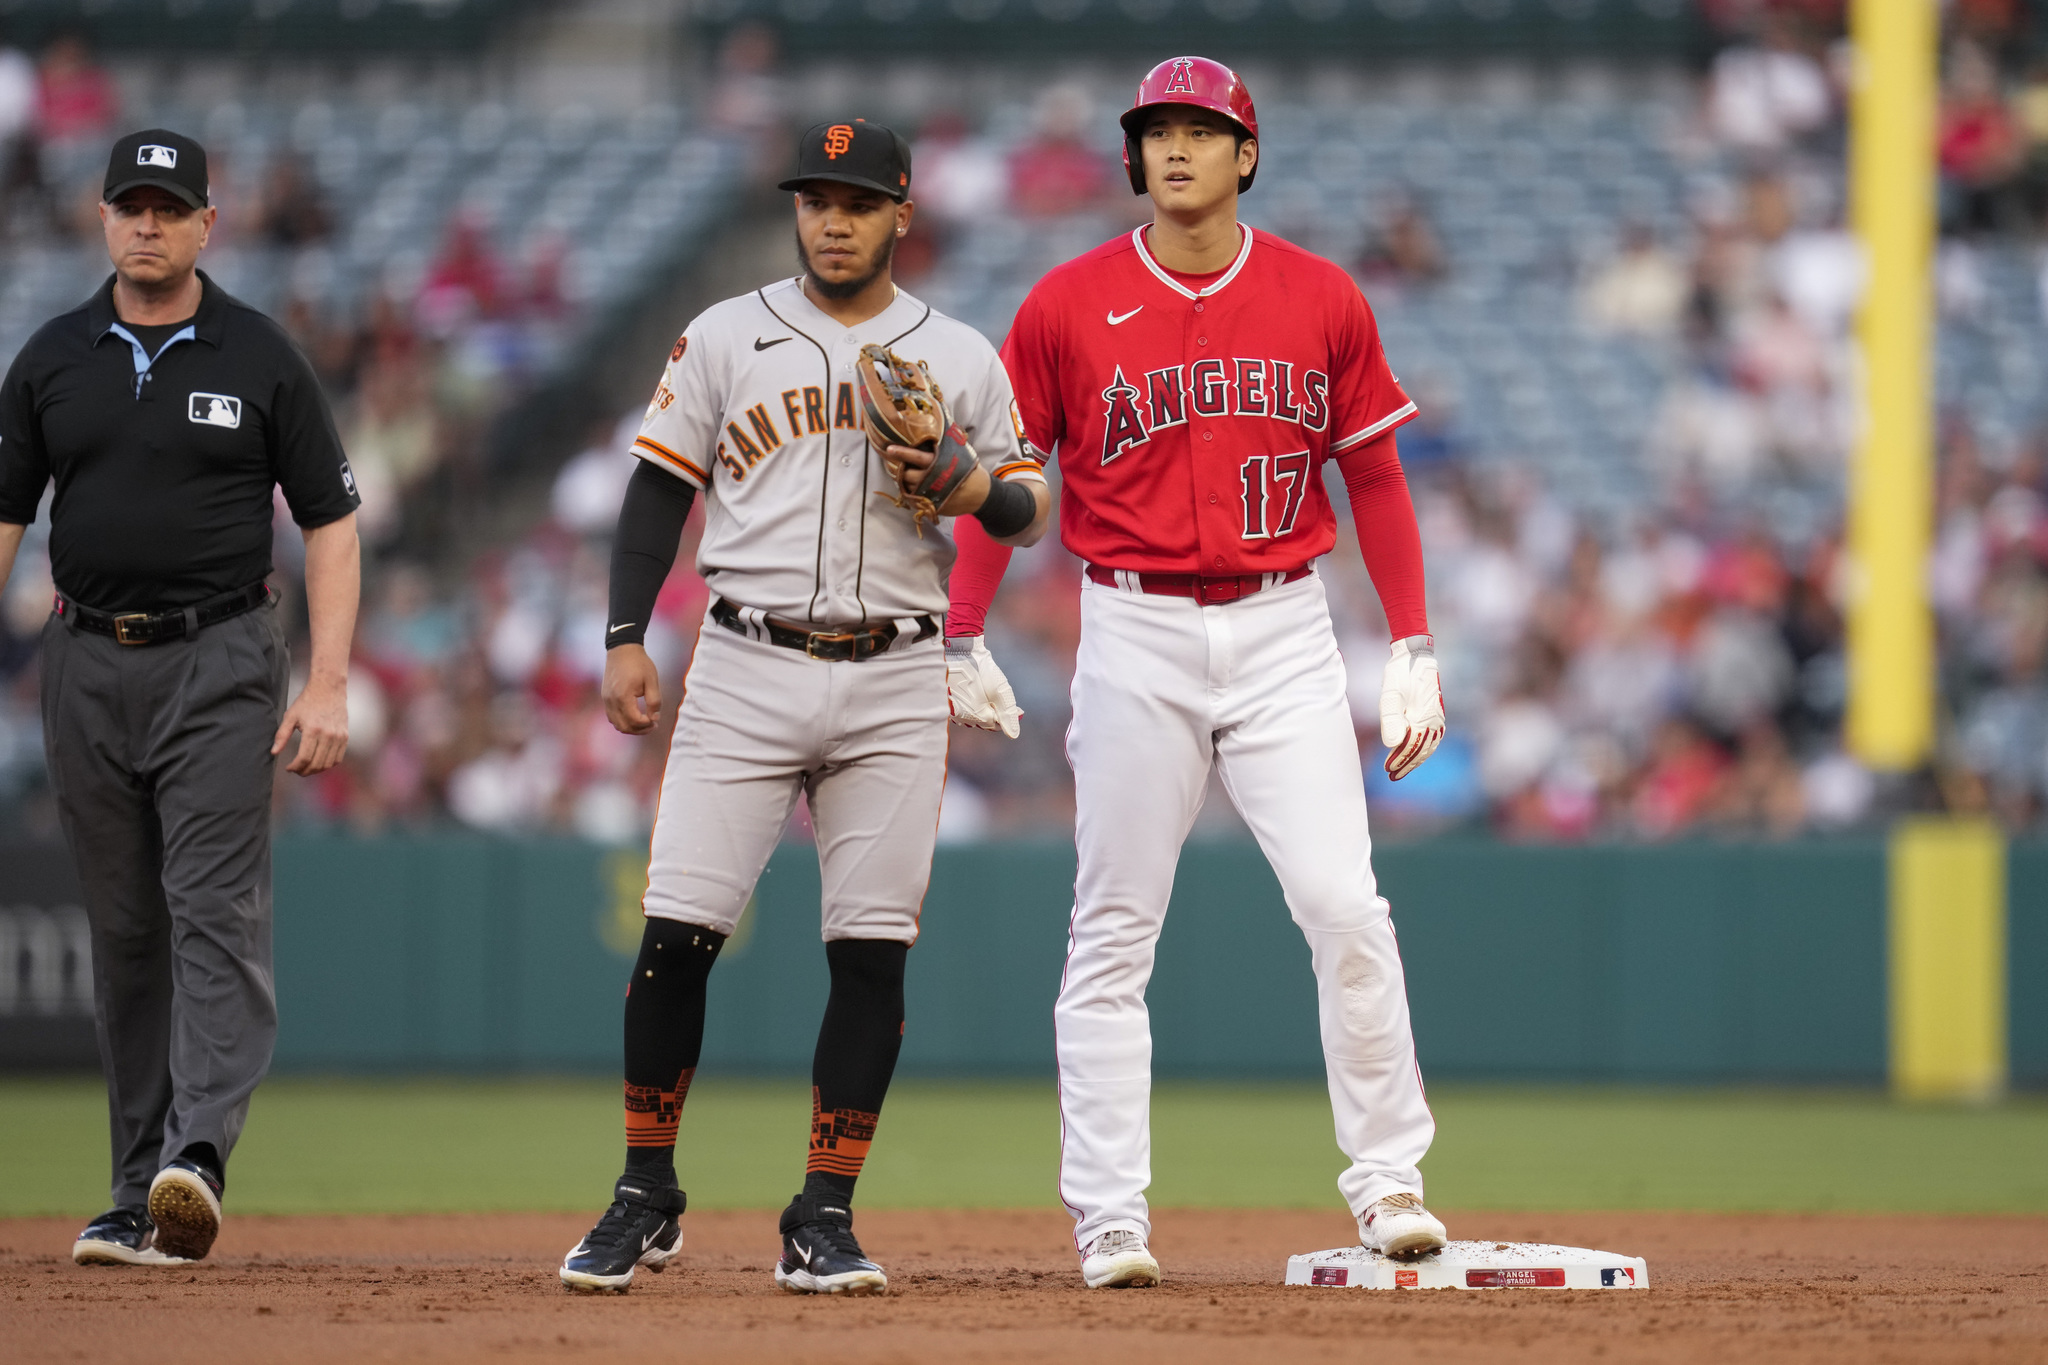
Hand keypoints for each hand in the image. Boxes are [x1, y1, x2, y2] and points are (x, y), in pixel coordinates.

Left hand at [272, 673, 348, 775]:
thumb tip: (274, 752)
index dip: (295, 767)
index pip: (304, 758)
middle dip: (304, 771)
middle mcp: (328, 735)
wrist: (329, 688)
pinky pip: (338, 758)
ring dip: (316, 770)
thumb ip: (282, 735)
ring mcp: (339, 737)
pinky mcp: (345, 736)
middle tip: (297, 771)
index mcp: (312, 730)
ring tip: (307, 768)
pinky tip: (319, 762)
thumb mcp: (290, 716)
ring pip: (328, 764)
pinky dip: (328, 764)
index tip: (288, 768)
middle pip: (316, 763)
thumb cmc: (307, 701)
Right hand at [604, 643, 661, 734]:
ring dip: (630, 727)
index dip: (646, 725)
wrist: (622, 649)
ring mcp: (606, 699)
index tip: (656, 721)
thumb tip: (654, 718)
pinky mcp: (605, 697)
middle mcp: (611, 700)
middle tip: (653, 725)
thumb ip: (654, 701)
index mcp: (623, 696)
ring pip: (616, 724)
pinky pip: (612, 716)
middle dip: (639, 730)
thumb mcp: (652, 681)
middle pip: (623, 727)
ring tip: (645, 722)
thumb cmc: (639, 663)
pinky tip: (634, 715)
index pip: (634, 721)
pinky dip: (623, 721)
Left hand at [884, 442, 990, 516]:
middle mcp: (933, 479)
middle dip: (899, 470)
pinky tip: (914, 488)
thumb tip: (935, 425)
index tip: (889, 449)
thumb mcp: (961, 454)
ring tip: (904, 475)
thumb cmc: (969, 470)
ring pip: (909, 488)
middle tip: (895, 464)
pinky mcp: (932, 506)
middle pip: (907, 475)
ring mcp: (932, 495)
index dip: (903, 452)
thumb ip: (946, 444)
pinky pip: (915, 500)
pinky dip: (911, 494)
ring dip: (904, 482)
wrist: (981, 495)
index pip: (917, 457)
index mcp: (939, 464)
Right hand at [944, 635, 1021, 737]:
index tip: (1015, 707)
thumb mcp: (1000, 691)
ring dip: (983, 708)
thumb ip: (1007, 714)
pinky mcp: (948, 702)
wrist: (958, 652)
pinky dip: (972, 704)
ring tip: (986, 691)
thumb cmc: (981, 671)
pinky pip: (964, 709)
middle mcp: (964, 718)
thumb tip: (1014, 735)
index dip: (1006, 715)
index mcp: (978, 717)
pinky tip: (975, 691)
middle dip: (995, 711)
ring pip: (974, 716)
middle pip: (985, 721)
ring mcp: (954, 711)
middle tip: (1000, 696)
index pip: (996, 725)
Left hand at [1380, 635, 1443, 780]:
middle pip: (1421, 750)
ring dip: (1415, 760)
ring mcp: (1437, 718)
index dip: (1400, 760)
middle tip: (1392, 775)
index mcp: (1423, 717)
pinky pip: (1433, 738)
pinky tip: (1416, 755)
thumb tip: (1393, 745)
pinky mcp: (1436, 715)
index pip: (1411, 747)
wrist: (1416, 655)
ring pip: (1428, 746)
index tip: (1388, 770)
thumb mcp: (1390, 694)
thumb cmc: (1400, 674)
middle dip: (1406, 764)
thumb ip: (1391, 720)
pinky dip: (1424, 749)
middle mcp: (1434, 721)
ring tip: (1401, 770)